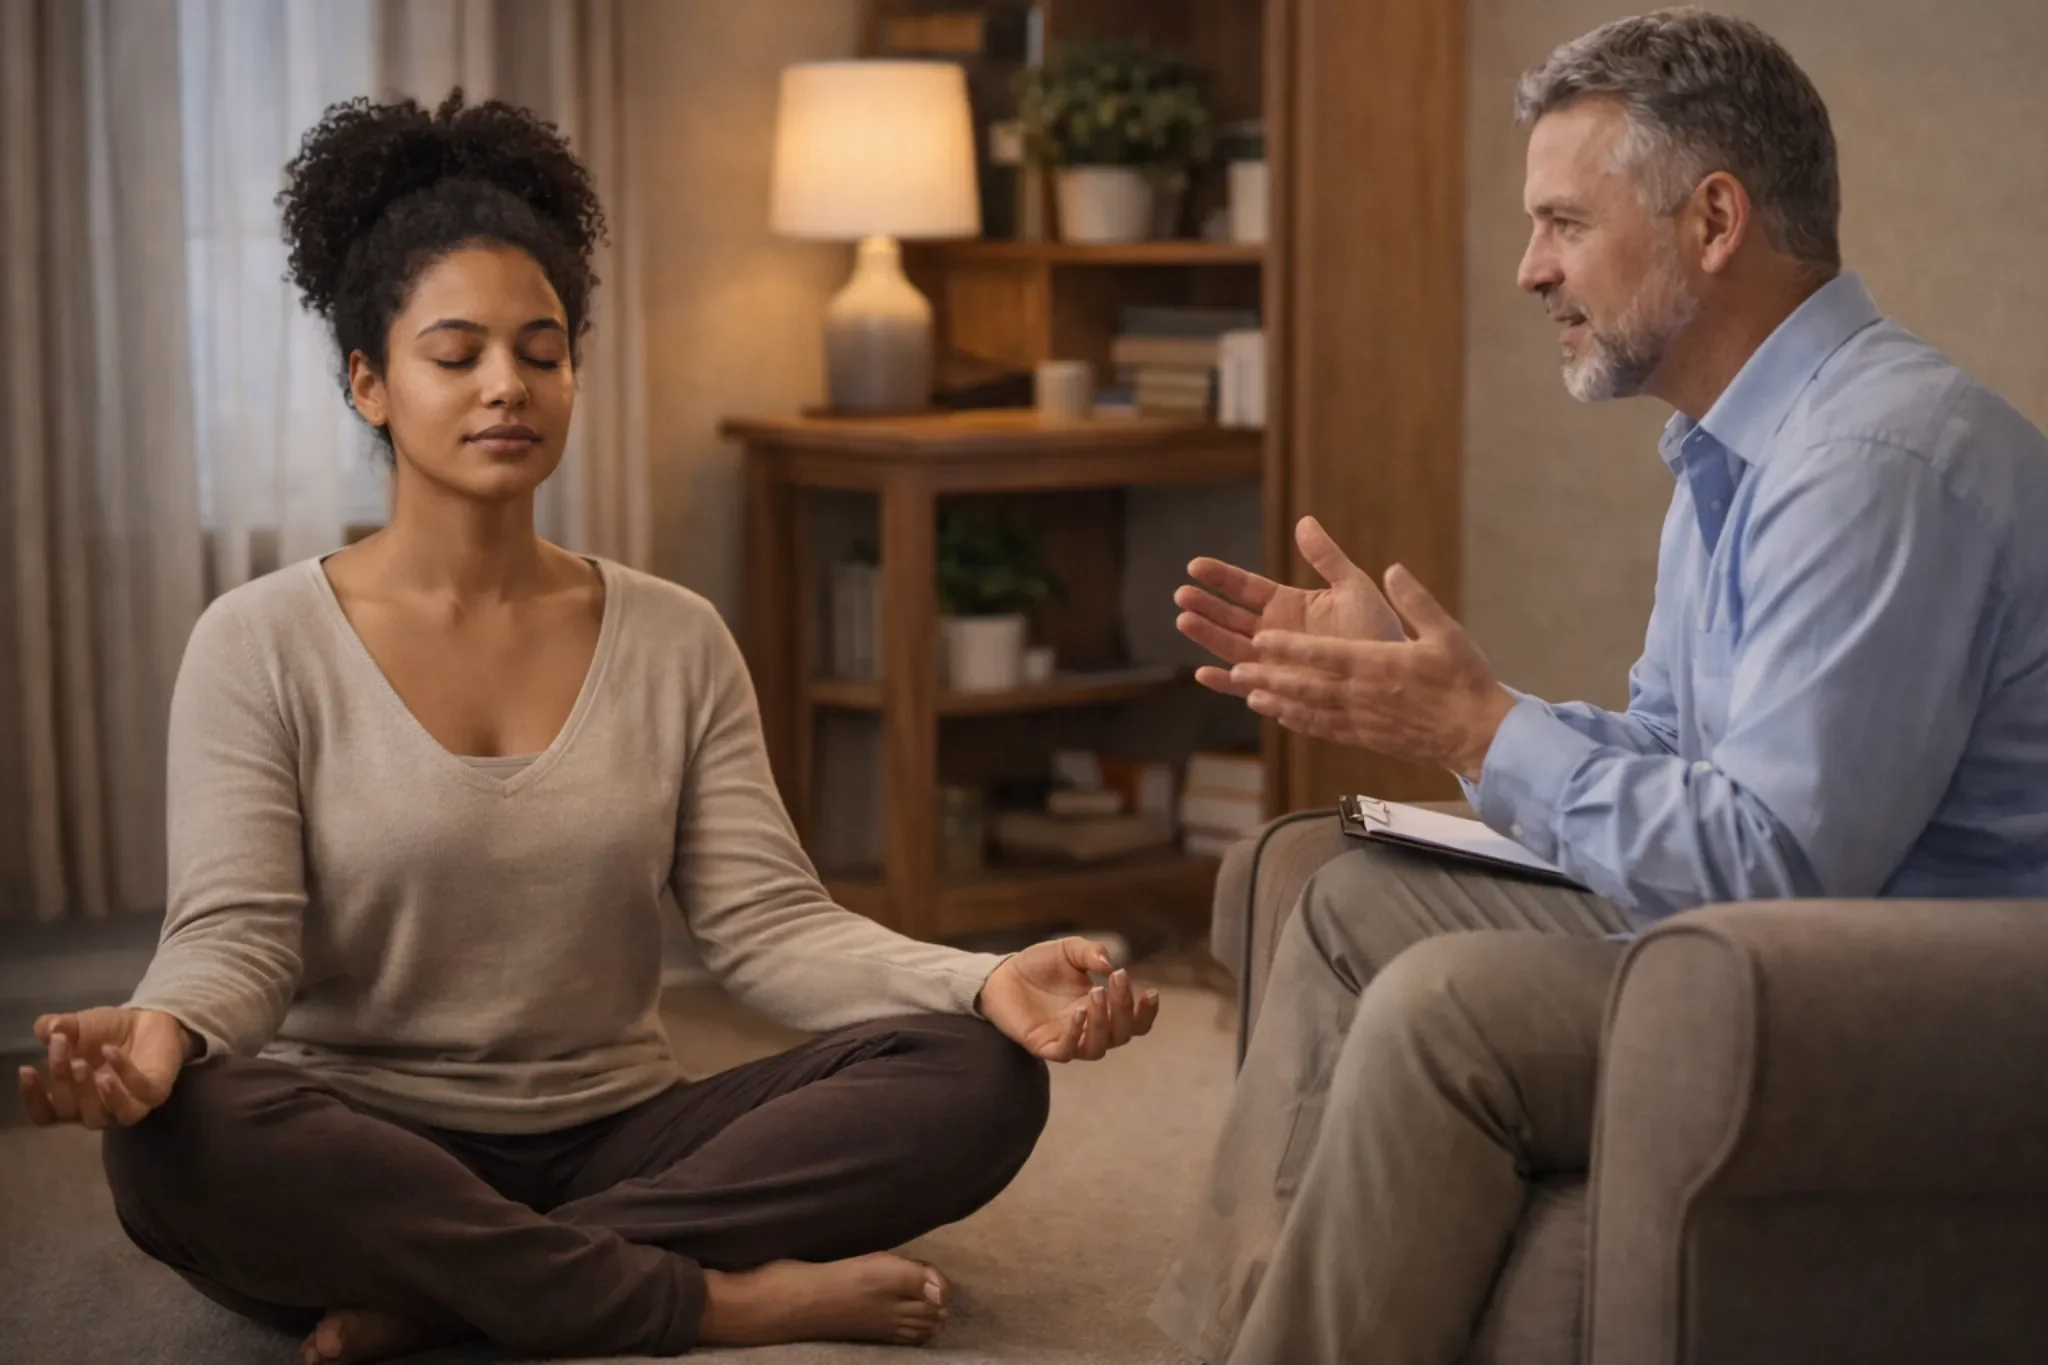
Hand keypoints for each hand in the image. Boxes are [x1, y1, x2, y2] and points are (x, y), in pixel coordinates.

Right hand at [16, 1007, 190, 1129]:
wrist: (152, 1019)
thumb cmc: (108, 1031)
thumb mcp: (78, 1026)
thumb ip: (58, 1028)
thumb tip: (46, 1029)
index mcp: (72, 1099)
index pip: (45, 1115)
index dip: (33, 1098)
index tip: (26, 1069)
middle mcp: (96, 1109)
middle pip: (69, 1112)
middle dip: (61, 1081)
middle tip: (62, 1049)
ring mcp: (126, 1106)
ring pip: (100, 1117)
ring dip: (87, 1094)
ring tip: (82, 1064)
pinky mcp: (154, 1094)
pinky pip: (138, 1093)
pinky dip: (123, 1073)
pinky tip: (111, 1051)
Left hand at [976, 938, 1159, 1062]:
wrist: (1000, 974)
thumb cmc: (1038, 964)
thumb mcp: (1069, 949)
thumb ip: (1091, 952)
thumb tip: (1110, 965)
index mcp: (1101, 1009)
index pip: (1134, 1022)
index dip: (1146, 1013)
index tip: (1151, 992)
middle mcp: (1089, 1029)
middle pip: (1121, 1035)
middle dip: (1124, 1008)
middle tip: (1117, 978)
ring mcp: (1068, 1039)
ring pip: (1098, 1048)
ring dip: (1103, 1022)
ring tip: (1095, 992)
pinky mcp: (1045, 1046)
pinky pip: (1067, 1051)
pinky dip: (1076, 1034)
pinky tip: (1077, 1011)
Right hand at [1176, 516, 1406, 700]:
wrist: (1395, 676)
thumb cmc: (1379, 631)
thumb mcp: (1353, 586)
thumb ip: (1326, 557)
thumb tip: (1304, 521)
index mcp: (1288, 606)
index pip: (1246, 588)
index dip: (1221, 577)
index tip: (1195, 566)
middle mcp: (1274, 634)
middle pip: (1230, 618)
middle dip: (1205, 607)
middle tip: (1182, 594)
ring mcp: (1274, 663)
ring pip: (1231, 649)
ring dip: (1207, 636)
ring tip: (1184, 621)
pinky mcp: (1280, 691)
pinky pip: (1247, 687)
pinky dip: (1225, 683)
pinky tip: (1204, 673)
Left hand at [1230, 564, 1517, 780]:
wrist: (1479, 735)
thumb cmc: (1465, 681)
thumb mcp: (1446, 632)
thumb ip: (1416, 600)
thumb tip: (1394, 569)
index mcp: (1378, 665)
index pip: (1323, 654)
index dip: (1288, 647)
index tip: (1260, 638)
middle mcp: (1362, 695)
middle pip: (1305, 684)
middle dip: (1268, 675)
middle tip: (1236, 669)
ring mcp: (1362, 720)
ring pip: (1309, 710)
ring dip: (1276, 701)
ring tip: (1248, 693)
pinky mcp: (1366, 739)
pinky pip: (1324, 730)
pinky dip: (1299, 722)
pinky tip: (1283, 717)